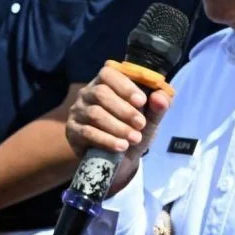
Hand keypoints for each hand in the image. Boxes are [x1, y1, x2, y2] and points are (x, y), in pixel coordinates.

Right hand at [65, 62, 172, 194]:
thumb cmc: (132, 130)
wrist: (118, 161)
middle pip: (101, 93)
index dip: (124, 85)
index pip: (108, 73)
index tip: (141, 101)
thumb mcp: (150, 120)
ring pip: (95, 113)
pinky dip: (106, 139)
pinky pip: (87, 132)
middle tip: (141, 124)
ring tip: (134, 138)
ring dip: (117, 127)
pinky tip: (120, 147)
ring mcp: (78, 111)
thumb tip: (162, 97)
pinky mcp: (73, 131)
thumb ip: (158, 108)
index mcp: (106, 83)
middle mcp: (88, 93)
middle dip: (124, 110)